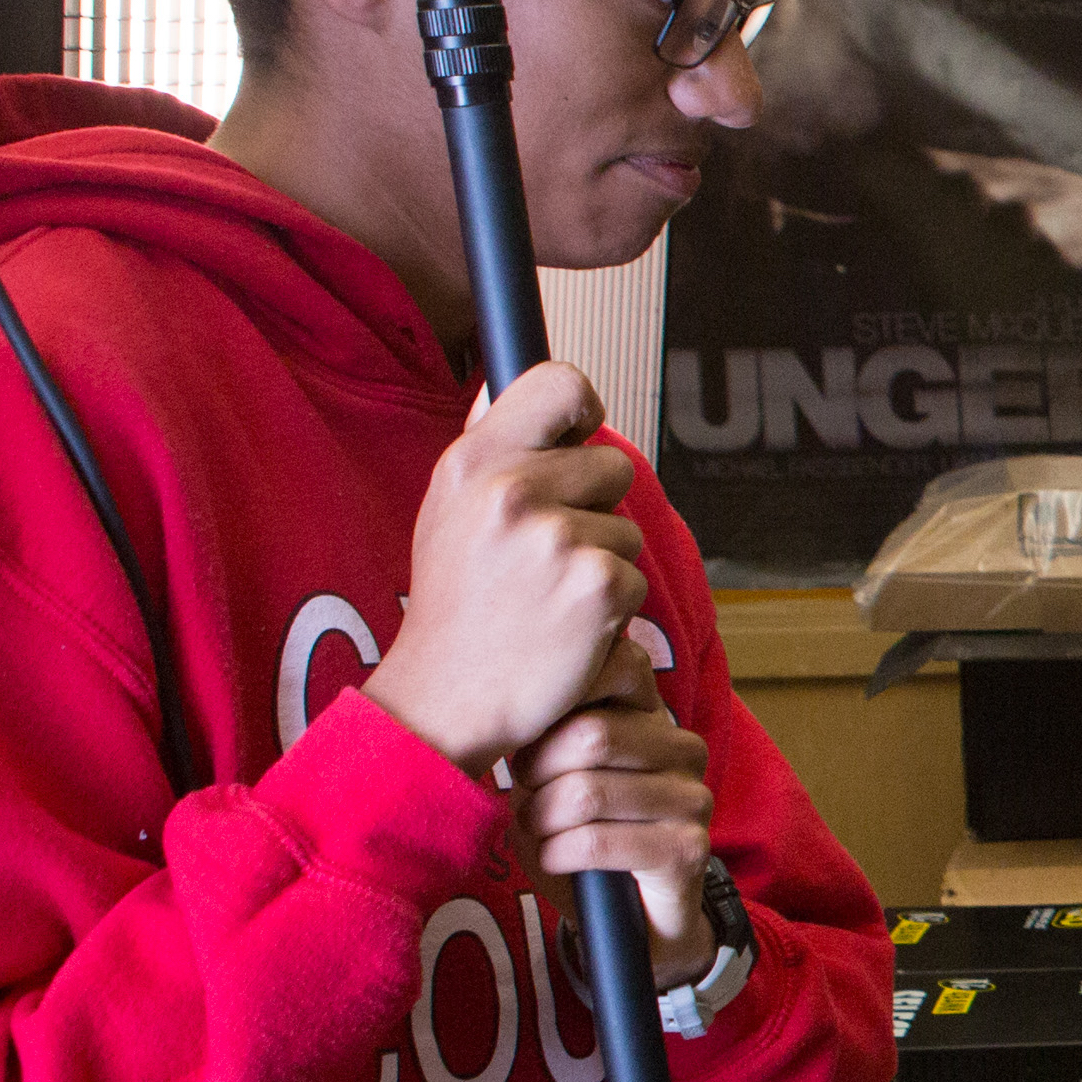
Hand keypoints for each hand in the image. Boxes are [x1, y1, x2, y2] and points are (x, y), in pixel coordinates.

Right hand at [363, 364, 648, 775]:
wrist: (445, 698)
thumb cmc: (455, 607)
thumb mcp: (448, 512)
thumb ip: (490, 449)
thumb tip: (509, 387)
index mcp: (473, 462)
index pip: (559, 383)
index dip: (581, 409)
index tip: (576, 439)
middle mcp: (512, 490)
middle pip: (612, 464)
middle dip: (595, 507)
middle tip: (545, 556)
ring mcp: (558, 538)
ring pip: (626, 529)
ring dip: (602, 563)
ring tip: (545, 599)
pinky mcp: (599, 586)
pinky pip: (635, 577)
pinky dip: (612, 609)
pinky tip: (565, 629)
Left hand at [510, 631, 719, 983]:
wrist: (634, 925)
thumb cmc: (585, 840)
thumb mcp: (557, 778)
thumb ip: (550, 735)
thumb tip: (511, 700)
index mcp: (657, 722)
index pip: (616, 674)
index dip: (555, 709)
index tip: (529, 748)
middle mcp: (684, 753)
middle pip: (590, 735)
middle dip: (538, 773)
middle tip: (526, 799)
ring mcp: (692, 801)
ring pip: (586, 791)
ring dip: (542, 820)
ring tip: (537, 833)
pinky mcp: (688, 851)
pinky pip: (595, 842)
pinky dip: (557, 854)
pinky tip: (553, 860)